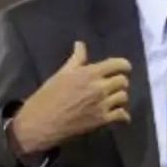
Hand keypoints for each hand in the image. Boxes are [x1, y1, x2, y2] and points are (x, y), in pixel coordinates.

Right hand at [10, 41, 130, 155]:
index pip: (117, 64)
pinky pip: (121, 115)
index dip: (124, 65)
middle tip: (114, 85)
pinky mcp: (101, 120)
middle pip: (122, 81)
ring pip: (123, 97)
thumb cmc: (48, 96)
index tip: (124, 68)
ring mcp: (102, 105)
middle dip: (120, 82)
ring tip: (114, 99)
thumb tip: (80, 44)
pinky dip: (123, 115)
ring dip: (120, 97)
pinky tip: (120, 116)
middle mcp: (99, 87)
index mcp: (89, 73)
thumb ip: (76, 59)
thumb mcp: (61, 74)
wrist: (42, 122)